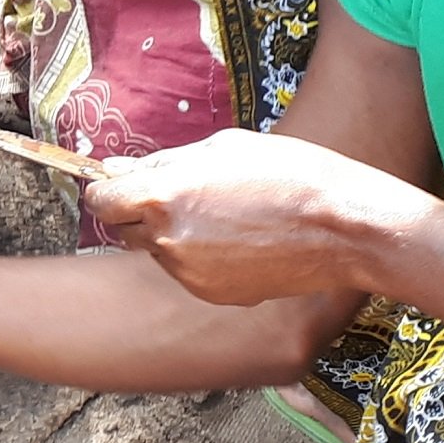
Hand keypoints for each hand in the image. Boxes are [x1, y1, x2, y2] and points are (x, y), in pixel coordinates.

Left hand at [84, 129, 435, 305]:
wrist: (344, 227)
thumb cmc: (290, 174)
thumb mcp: (223, 148)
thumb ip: (165, 162)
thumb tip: (121, 168)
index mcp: (163, 197)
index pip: (100, 200)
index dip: (108, 190)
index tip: (122, 184)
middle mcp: (168, 240)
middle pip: (122, 228)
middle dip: (136, 212)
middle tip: (177, 196)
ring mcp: (190, 273)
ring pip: (157, 250)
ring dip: (172, 234)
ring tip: (223, 215)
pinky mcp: (214, 294)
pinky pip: (189, 272)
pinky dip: (201, 258)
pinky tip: (239, 241)